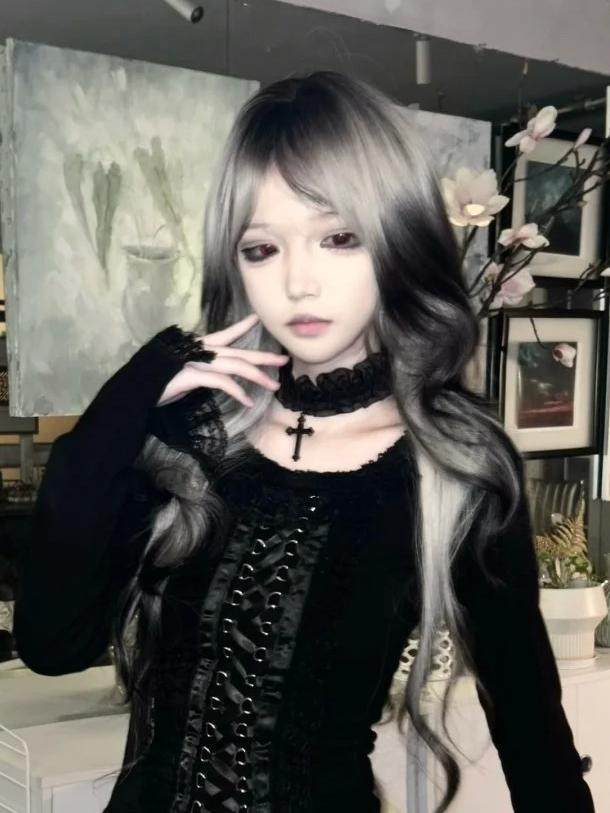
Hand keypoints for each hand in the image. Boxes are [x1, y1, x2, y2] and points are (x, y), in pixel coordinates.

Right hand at [156, 313, 288, 407]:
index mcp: (196, 347)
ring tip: (273, 386)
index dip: (242, 326)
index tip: (257, 318)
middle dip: (263, 356)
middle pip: (238, 352)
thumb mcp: (183, 375)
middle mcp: (198, 350)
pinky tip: (248, 401)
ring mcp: (195, 361)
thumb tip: (219, 378)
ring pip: (235, 365)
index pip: (224, 334)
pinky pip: (221, 382)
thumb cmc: (156, 384)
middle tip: (284, 360)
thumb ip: (201, 372)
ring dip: (257, 376)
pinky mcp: (191, 375)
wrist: (133, 393)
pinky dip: (237, 392)